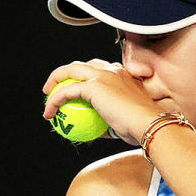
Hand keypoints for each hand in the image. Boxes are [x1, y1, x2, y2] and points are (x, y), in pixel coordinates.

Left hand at [42, 59, 165, 144]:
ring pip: (71, 70)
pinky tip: (49, 112)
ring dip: (56, 79)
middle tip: (57, 87)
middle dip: (67, 72)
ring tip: (48, 94)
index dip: (86, 77)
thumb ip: (110, 122)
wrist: (147, 123)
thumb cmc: (140, 127)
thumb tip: (99, 130)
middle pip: (82, 65)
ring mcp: (102, 75)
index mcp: (123, 75)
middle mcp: (113, 70)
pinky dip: (54, 100)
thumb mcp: (124, 123)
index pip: (100, 70)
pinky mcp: (93, 85)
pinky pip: (66, 91)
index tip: (78, 91)